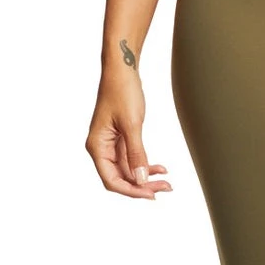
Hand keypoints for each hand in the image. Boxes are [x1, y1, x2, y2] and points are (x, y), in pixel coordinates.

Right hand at [85, 67, 171, 199]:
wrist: (123, 70)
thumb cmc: (122, 92)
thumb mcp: (132, 124)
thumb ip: (136, 154)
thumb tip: (140, 180)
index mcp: (97, 146)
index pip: (111, 180)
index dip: (131, 191)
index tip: (152, 194)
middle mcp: (101, 149)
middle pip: (121, 178)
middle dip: (143, 186)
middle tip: (166, 188)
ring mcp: (111, 145)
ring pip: (129, 171)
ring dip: (147, 177)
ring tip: (167, 181)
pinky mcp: (121, 140)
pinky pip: (133, 160)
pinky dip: (146, 165)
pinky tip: (161, 168)